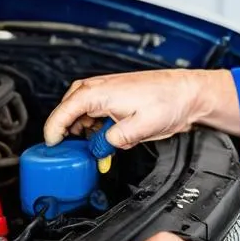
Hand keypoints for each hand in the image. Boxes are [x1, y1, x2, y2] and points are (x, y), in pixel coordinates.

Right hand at [43, 69, 239, 149]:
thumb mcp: (141, 127)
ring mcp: (107, 93)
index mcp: (100, 92)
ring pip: (80, 111)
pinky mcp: (115, 99)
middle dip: (66, 130)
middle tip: (69, 151)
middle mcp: (100, 89)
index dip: (53, 129)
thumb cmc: (169, 100)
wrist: (187, 92)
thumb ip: (115, 140)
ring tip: (91, 147)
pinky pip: (94, 112)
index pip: (64, 110)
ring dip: (81, 130)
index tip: (52, 145)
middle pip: (68, 109)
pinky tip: (104, 139)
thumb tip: (101, 147)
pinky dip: (94, 127)